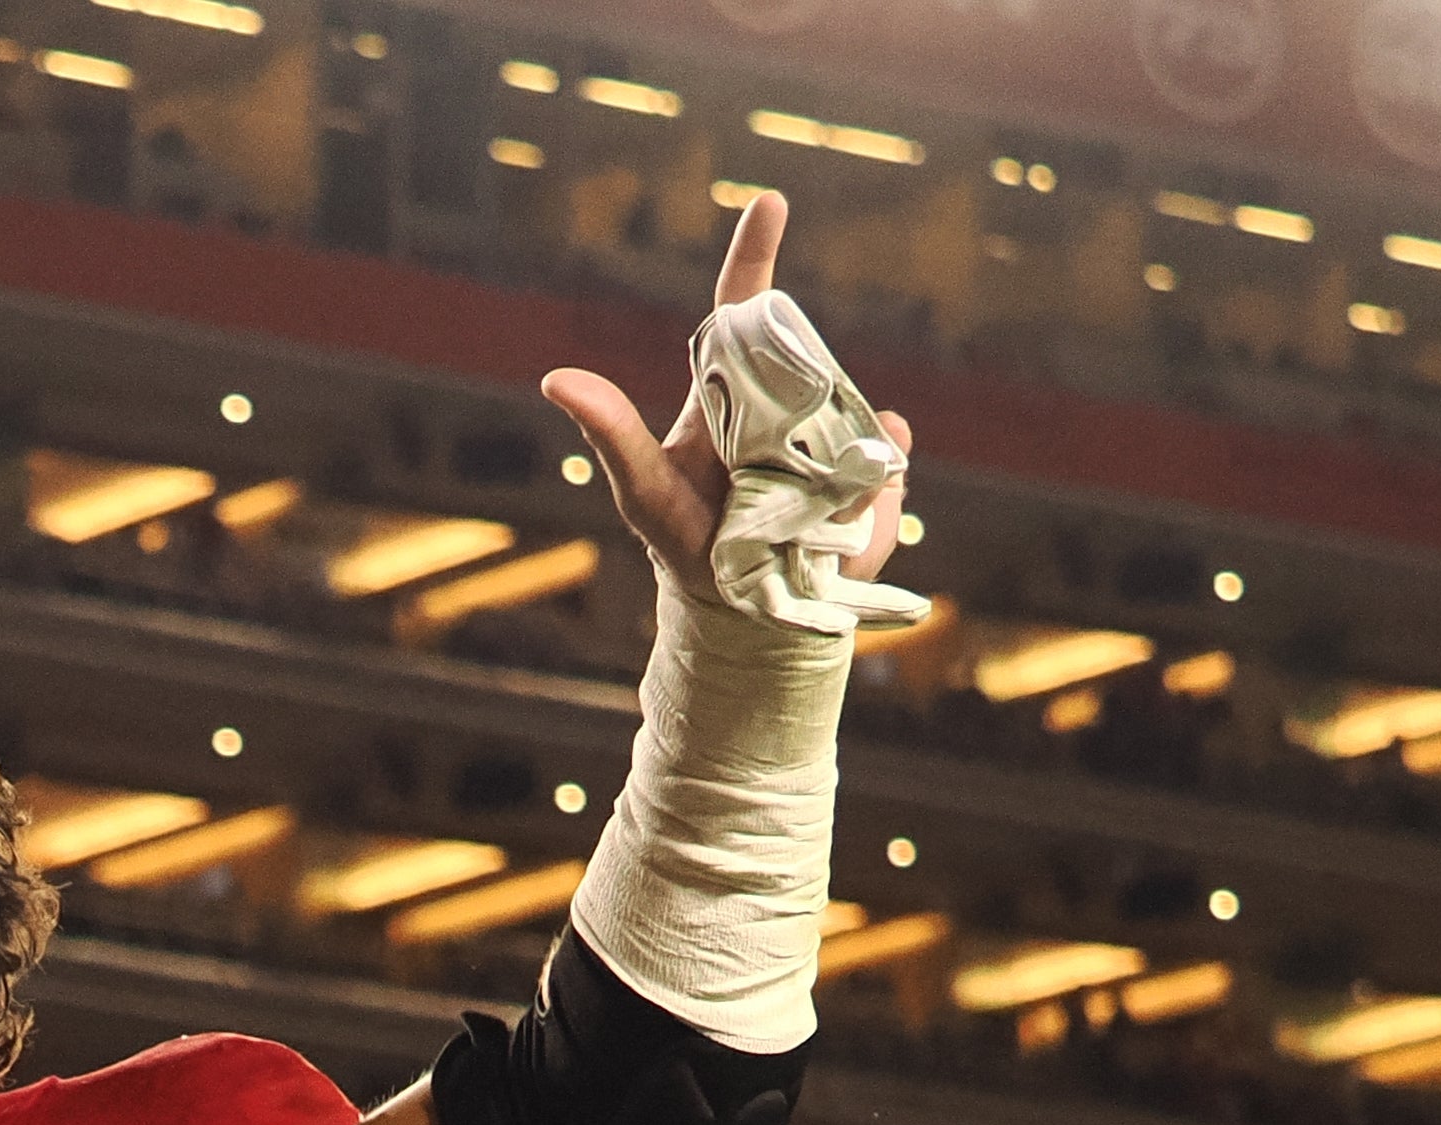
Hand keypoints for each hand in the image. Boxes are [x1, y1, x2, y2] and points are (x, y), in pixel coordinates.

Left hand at [540, 191, 911, 604]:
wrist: (743, 607)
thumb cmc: (685, 538)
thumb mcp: (642, 491)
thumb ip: (610, 434)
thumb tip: (554, 377)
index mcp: (729, 385)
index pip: (741, 306)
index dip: (753, 255)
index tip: (767, 201)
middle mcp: (786, 394)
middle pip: (804, 354)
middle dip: (797, 378)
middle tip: (757, 456)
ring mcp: (836, 428)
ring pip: (850, 411)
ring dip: (825, 453)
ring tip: (781, 513)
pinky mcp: (875, 471)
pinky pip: (885, 460)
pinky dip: (867, 486)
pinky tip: (834, 518)